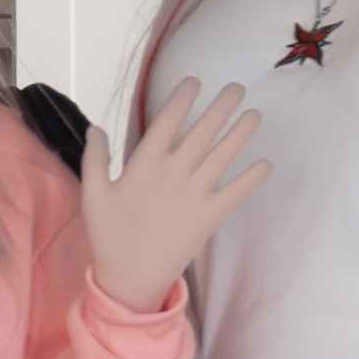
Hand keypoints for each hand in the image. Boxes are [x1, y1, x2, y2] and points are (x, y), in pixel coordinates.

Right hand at [82, 78, 271, 307]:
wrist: (132, 278)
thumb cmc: (110, 235)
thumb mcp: (93, 194)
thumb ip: (95, 158)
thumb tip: (96, 127)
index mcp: (144, 163)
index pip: (169, 120)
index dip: (183, 97)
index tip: (195, 80)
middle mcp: (174, 172)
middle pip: (204, 130)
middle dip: (222, 106)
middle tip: (237, 88)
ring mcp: (195, 193)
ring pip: (224, 154)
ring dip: (242, 132)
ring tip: (255, 114)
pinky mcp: (210, 216)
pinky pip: (237, 191)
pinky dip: (253, 177)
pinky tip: (266, 164)